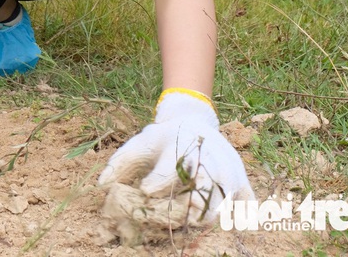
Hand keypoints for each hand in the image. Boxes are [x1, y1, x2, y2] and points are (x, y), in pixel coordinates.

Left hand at [99, 90, 253, 223]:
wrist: (193, 121)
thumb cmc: (164, 138)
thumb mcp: (140, 143)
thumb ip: (121, 163)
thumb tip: (101, 186)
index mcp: (181, 146)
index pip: (170, 168)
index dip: (158, 182)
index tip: (145, 190)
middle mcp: (208, 158)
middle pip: (206, 188)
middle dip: (191, 207)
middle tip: (178, 216)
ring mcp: (229, 171)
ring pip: (226, 199)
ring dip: (211, 215)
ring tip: (193, 225)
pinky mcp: (241, 180)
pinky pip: (247, 203)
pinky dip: (239, 215)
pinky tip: (224, 224)